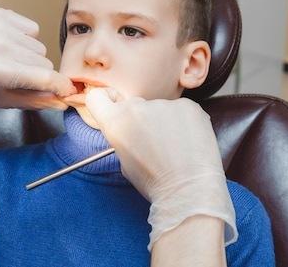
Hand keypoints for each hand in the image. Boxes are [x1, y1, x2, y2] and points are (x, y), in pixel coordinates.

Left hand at [0, 8, 74, 108]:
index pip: (45, 77)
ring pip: (40, 46)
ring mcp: (0, 27)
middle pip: (45, 62)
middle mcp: (1, 46)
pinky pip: (32, 29)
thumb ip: (35, 101)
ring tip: (10, 59)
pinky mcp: (1, 14)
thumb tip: (62, 102)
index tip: (68, 90)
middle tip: (17, 75)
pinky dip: (25, 38)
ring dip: (30, 55)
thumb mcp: (1, 99)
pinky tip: (8, 44)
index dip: (61, 86)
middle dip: (38, 72)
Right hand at [85, 88, 236, 248]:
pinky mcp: (188, 106)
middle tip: (156, 143)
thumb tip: (133, 131)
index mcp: (116, 123)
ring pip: (162, 109)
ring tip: (177, 147)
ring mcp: (164, 104)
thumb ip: (124, 138)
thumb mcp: (126, 164)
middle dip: (143, 120)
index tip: (115, 105)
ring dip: (167, 123)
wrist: (189, 189)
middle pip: (136, 106)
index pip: (97, 98)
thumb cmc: (157, 182)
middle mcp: (137, 109)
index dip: (107, 100)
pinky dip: (186, 123)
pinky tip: (190, 142)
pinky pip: (183, 110)